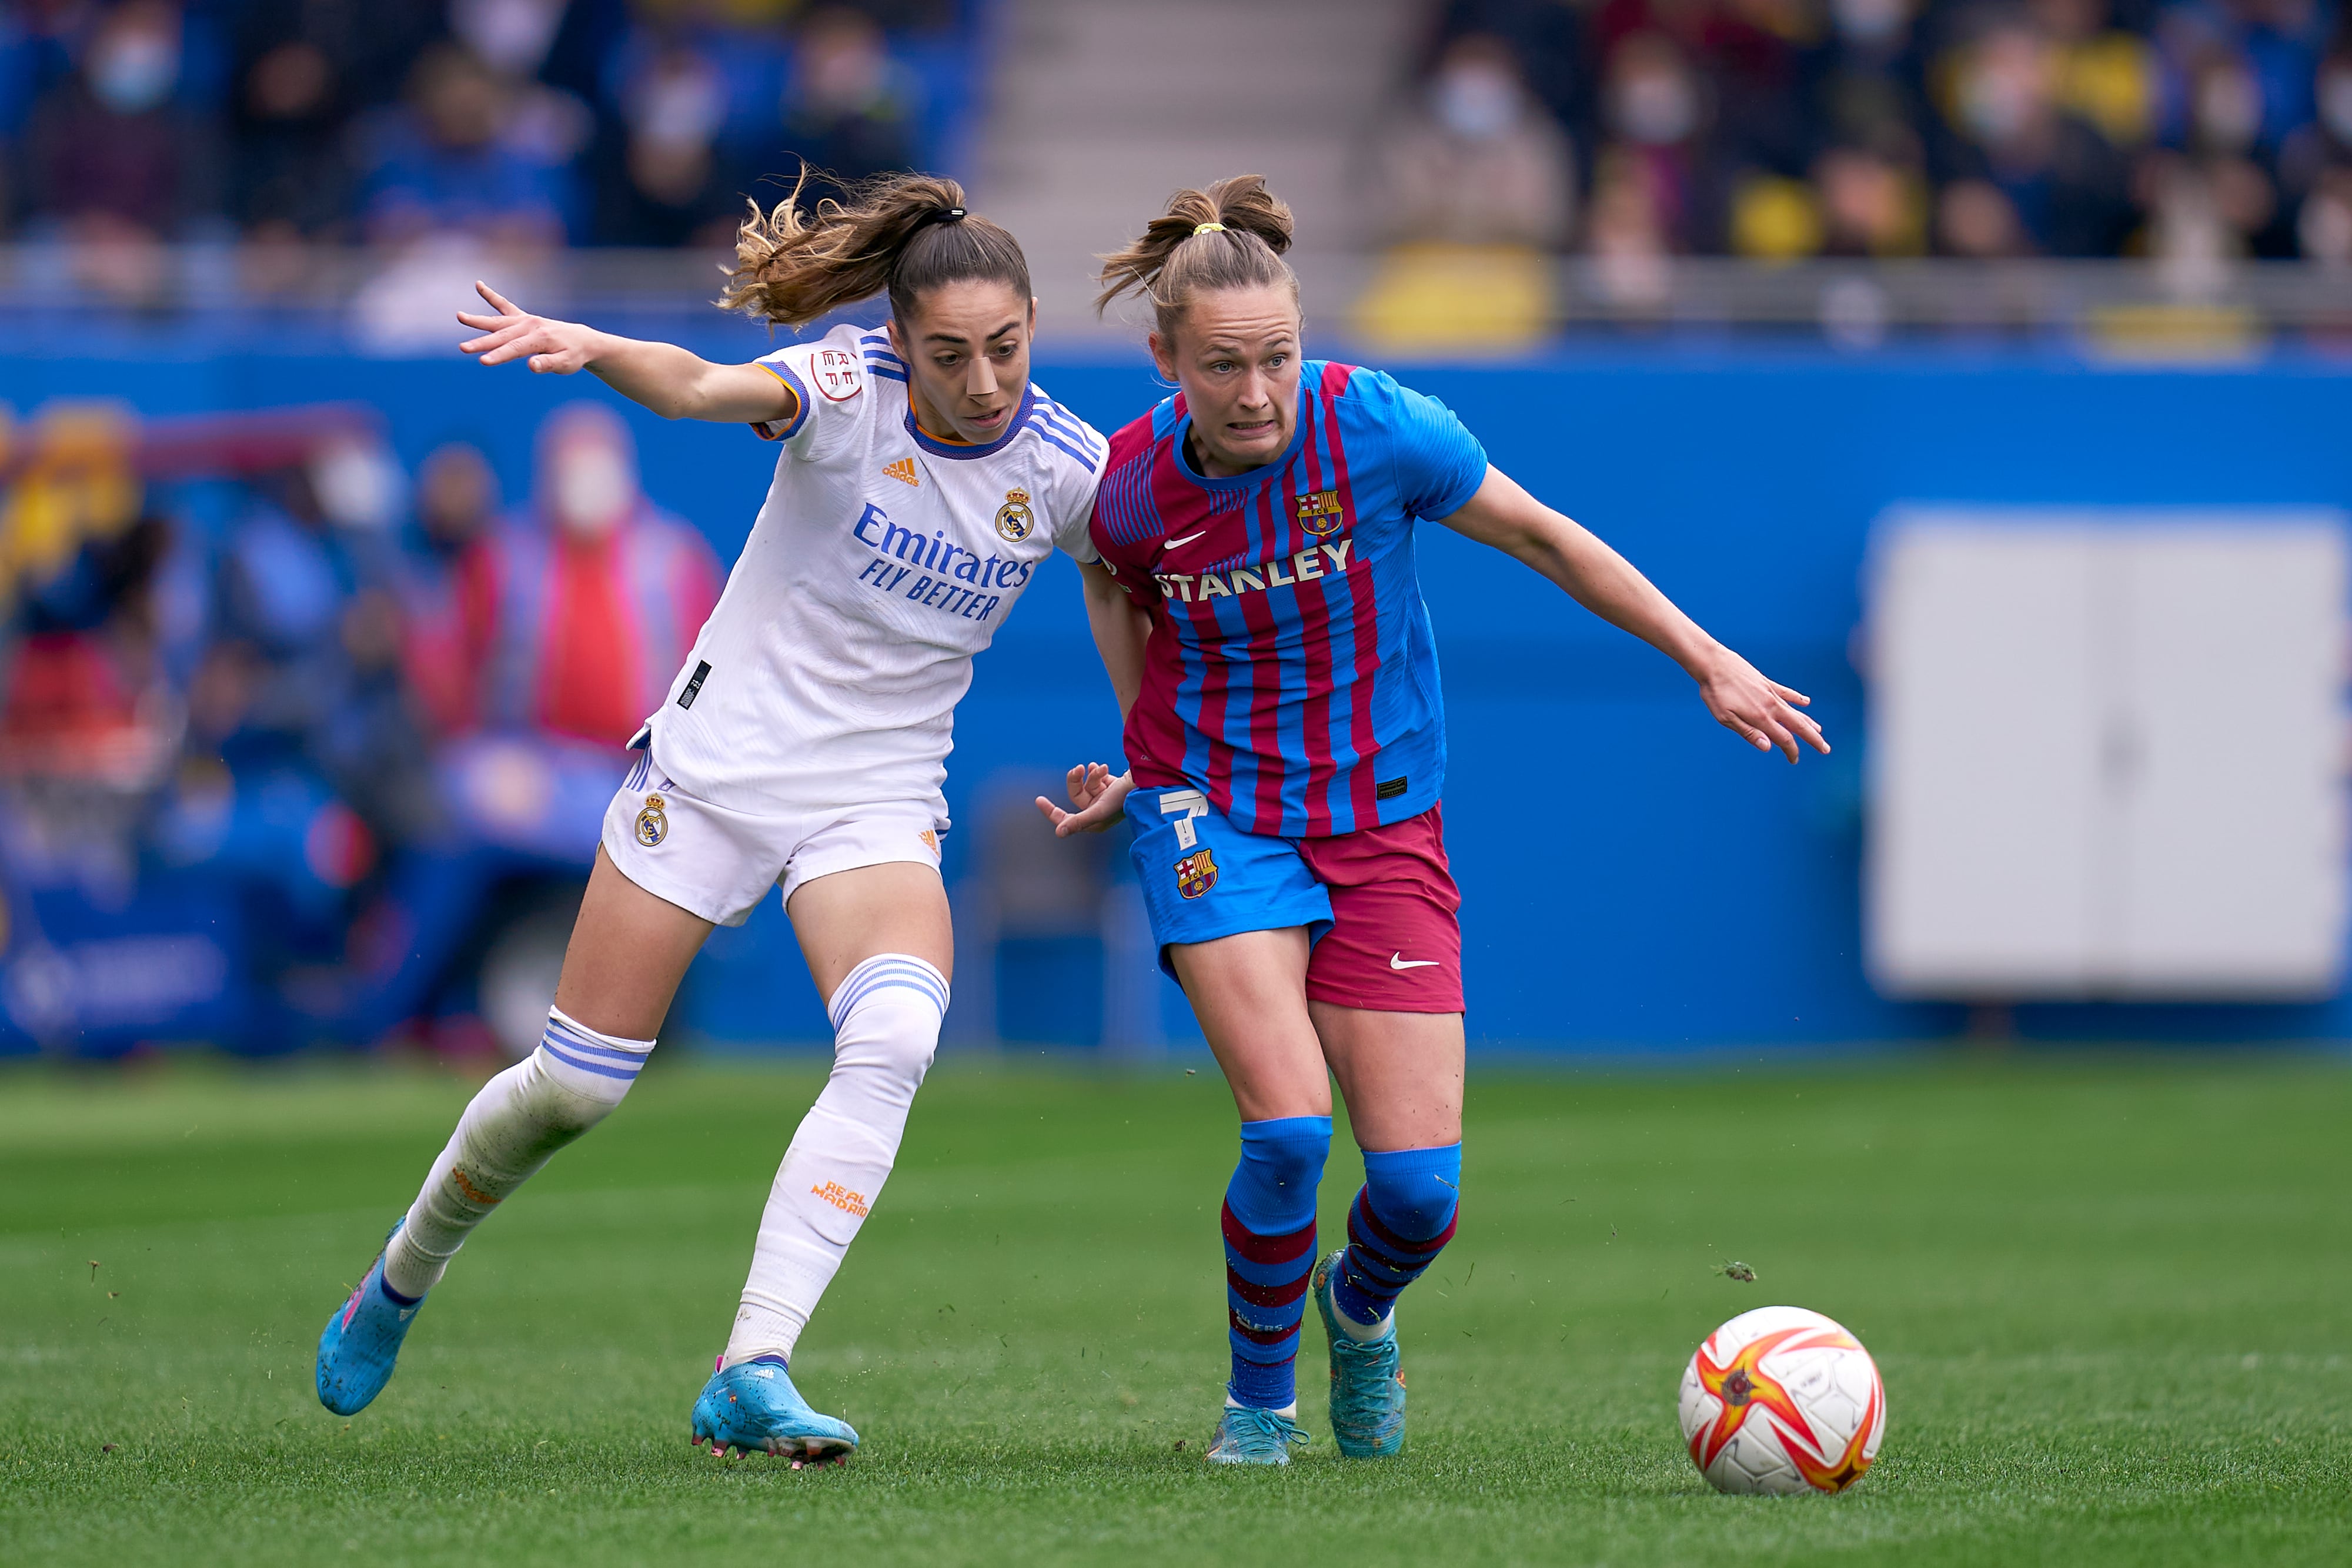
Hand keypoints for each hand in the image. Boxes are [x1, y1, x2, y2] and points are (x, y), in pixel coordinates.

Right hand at [457, 281, 600, 372]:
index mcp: (540, 338)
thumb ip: (548, 364)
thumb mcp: (566, 364)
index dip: (499, 355)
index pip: (515, 349)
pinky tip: (478, 285)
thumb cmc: (573, 355)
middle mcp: (530, 325)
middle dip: (482, 343)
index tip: (483, 361)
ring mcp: (524, 320)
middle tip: (463, 348)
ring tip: (459, 316)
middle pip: (502, 336)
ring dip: (478, 321)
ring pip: (498, 321)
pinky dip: (491, 296)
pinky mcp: (522, 317)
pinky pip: (504, 305)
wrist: (581, 340)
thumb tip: (531, 366)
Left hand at [1034, 764, 1131, 835]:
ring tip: (1101, 768)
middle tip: (1078, 769)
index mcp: (1094, 822)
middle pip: (1076, 795)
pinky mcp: (1111, 786)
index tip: (1039, 800)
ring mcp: (1104, 798)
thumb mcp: (1099, 810)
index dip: (1052, 811)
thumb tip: (1058, 833)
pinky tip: (1100, 767)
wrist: (1147, 783)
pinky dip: (1096, 771)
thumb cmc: (1124, 799)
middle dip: (1075, 781)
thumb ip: (1079, 821)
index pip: (1067, 819)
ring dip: (1092, 775)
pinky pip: (1095, 776)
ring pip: (1086, 784)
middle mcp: (1097, 811)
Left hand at [1695, 647, 1829, 763]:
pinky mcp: (1766, 682)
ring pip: (1794, 711)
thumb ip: (1748, 732)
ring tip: (1819, 730)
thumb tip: (1768, 747)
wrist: (1713, 664)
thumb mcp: (1726, 718)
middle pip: (1798, 725)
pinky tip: (1806, 702)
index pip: (1784, 738)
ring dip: (1808, 722)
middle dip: (1813, 738)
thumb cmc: (1715, 693)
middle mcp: (1770, 705)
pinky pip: (1786, 692)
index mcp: (1760, 717)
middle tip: (1826, 749)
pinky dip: (1797, 698)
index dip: (1791, 751)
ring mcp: (1770, 693)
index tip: (1794, 760)